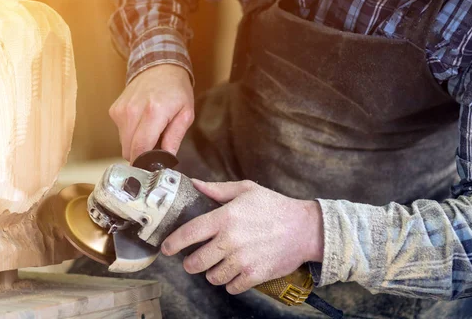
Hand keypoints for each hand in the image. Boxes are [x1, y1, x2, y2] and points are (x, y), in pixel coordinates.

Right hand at [109, 64, 193, 160]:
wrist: (159, 66)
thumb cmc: (176, 90)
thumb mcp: (186, 114)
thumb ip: (175, 138)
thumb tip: (167, 160)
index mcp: (153, 113)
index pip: (141, 149)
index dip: (146, 163)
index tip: (155, 166)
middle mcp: (132, 112)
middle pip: (129, 151)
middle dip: (142, 155)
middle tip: (157, 146)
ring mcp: (121, 111)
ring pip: (123, 144)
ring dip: (136, 144)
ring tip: (150, 130)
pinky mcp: (114, 111)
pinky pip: (120, 134)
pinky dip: (131, 134)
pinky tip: (141, 123)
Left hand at [161, 179, 323, 294]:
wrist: (305, 228)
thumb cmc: (275, 207)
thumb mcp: (246, 190)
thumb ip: (217, 189)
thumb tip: (195, 184)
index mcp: (225, 217)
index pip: (189, 233)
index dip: (173, 243)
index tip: (167, 248)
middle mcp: (230, 240)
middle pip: (195, 262)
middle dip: (191, 263)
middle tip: (194, 260)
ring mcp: (242, 260)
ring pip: (212, 277)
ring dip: (212, 273)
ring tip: (218, 264)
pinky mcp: (254, 274)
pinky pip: (231, 287)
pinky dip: (230, 282)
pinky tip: (235, 272)